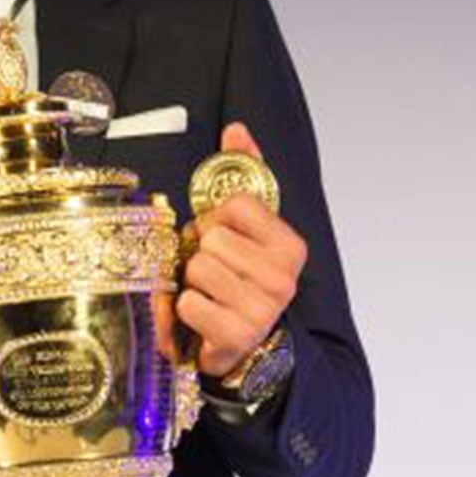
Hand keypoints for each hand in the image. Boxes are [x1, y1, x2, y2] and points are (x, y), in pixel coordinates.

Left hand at [180, 123, 307, 376]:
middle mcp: (283, 277)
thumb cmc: (241, 280)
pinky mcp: (236, 334)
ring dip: (192, 281)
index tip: (225, 237)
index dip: (218, 219)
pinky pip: (188, 303)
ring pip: (198, 268)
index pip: (236, 205)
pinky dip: (184, 309)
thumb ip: (243, 175)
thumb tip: (236, 129)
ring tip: (209, 293)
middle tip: (213, 270)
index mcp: (290, 245)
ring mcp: (262, 308)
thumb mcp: (246, 227)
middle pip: (211, 237)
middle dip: (201, 252)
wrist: (246, 347)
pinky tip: (203, 315)